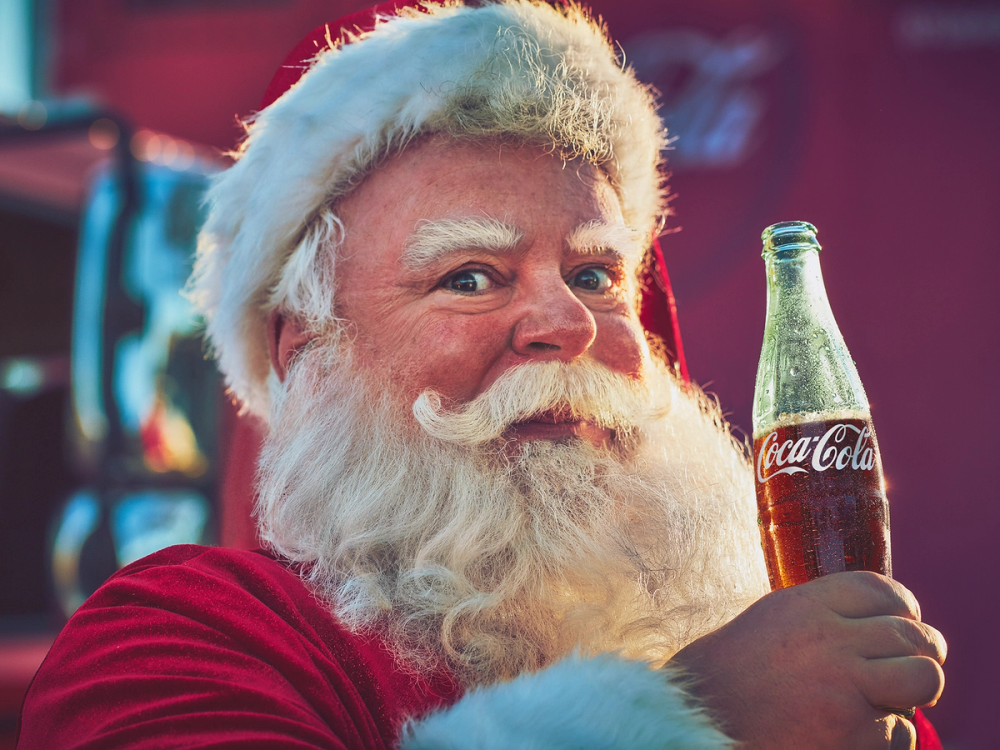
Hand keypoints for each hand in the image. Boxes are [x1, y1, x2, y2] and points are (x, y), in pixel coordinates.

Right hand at [667, 572, 945, 748]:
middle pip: (914, 636)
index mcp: (807, 606)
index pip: (884, 591)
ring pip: (924, 679)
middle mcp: (831, 641)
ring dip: (915, 692)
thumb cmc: (732, 675)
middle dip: (924, 653)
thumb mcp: (773, 622)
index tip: (903, 625)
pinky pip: (901, 733)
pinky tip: (848, 734)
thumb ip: (822, 614)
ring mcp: (846, 690)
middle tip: (913, 669)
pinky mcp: (855, 738)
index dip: (903, 609)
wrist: (698, 722)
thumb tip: (879, 620)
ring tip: (889, 700)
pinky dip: (884, 738)